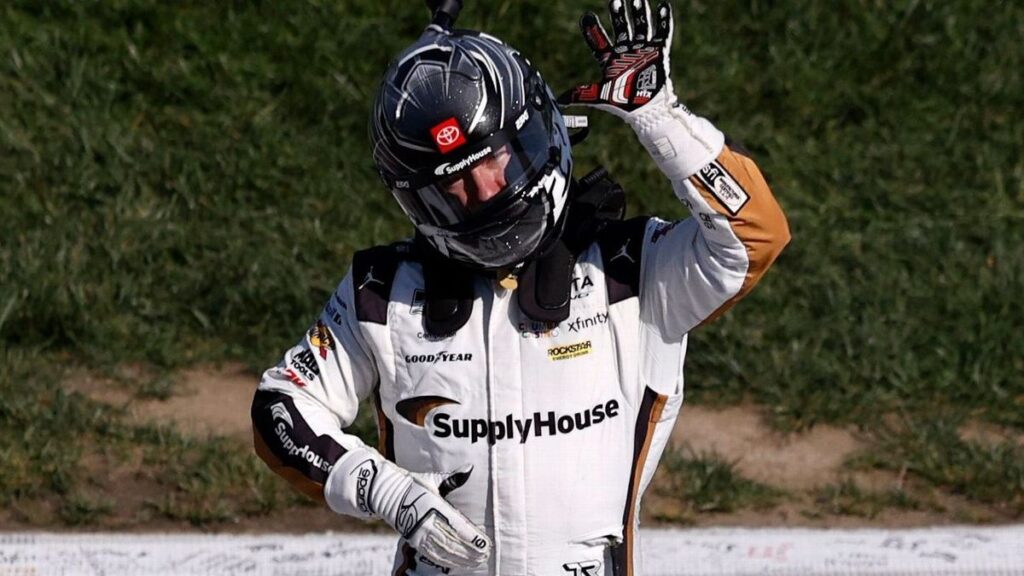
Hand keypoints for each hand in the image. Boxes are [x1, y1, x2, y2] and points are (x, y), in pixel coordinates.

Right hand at [325, 449, 490, 568]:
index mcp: (434, 506)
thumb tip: (469, 468)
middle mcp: (427, 522)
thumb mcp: (432, 479)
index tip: (485, 543)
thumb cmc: (414, 485)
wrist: (387, 494)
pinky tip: (457, 563)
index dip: (472, 537)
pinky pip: (432, 555)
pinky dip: (446, 561)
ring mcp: (420, 534)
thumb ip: (452, 478)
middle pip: (453, 542)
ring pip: (444, 551)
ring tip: (476, 562)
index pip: (457, 526)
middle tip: (485, 555)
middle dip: (470, 551)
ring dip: (461, 558)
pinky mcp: (414, 541)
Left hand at [559, 0, 675, 118]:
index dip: (592, 29)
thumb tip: (559, 101)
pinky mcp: (659, 53)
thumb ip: (581, 94)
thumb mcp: (599, 95)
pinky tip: (663, 6)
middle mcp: (627, 52)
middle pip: (621, 28)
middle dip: (618, 14)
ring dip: (639, 13)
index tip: (586, 16)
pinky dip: (664, 21)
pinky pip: (663, 34)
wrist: (646, 109)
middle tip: (614, 1)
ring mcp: (643, 51)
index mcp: (611, 60)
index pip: (599, 41)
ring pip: (640, 27)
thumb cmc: (623, 103)